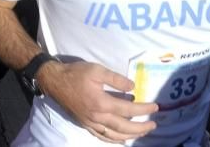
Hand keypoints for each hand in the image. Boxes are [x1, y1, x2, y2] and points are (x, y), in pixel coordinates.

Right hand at [38, 60, 157, 143]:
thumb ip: (116, 79)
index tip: (155, 107)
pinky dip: (113, 140)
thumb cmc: (75, 73)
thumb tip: (133, 86)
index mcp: (102, 103)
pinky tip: (120, 140)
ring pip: (114, 135)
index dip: (144, 109)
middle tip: (153, 125)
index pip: (128, 109)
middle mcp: (97, 117)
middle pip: (123, 127)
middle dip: (141, 127)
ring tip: (141, 133)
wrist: (54, 80)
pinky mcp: (85, 124)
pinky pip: (101, 136)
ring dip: (130, 135)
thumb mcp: (97, 70)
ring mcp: (90, 123)